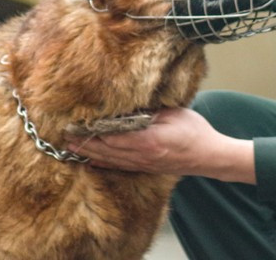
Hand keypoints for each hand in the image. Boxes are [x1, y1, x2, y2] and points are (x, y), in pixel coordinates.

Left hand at [66, 108, 256, 183]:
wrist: (210, 156)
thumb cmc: (195, 132)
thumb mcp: (174, 113)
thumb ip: (149, 111)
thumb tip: (127, 106)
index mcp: (147, 140)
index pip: (111, 136)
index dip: (91, 131)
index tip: (76, 122)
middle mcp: (141, 155)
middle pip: (105, 150)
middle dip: (84, 142)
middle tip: (65, 134)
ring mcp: (143, 164)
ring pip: (109, 160)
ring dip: (89, 153)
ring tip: (71, 147)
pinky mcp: (145, 168)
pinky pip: (119, 167)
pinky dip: (102, 163)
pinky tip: (92, 161)